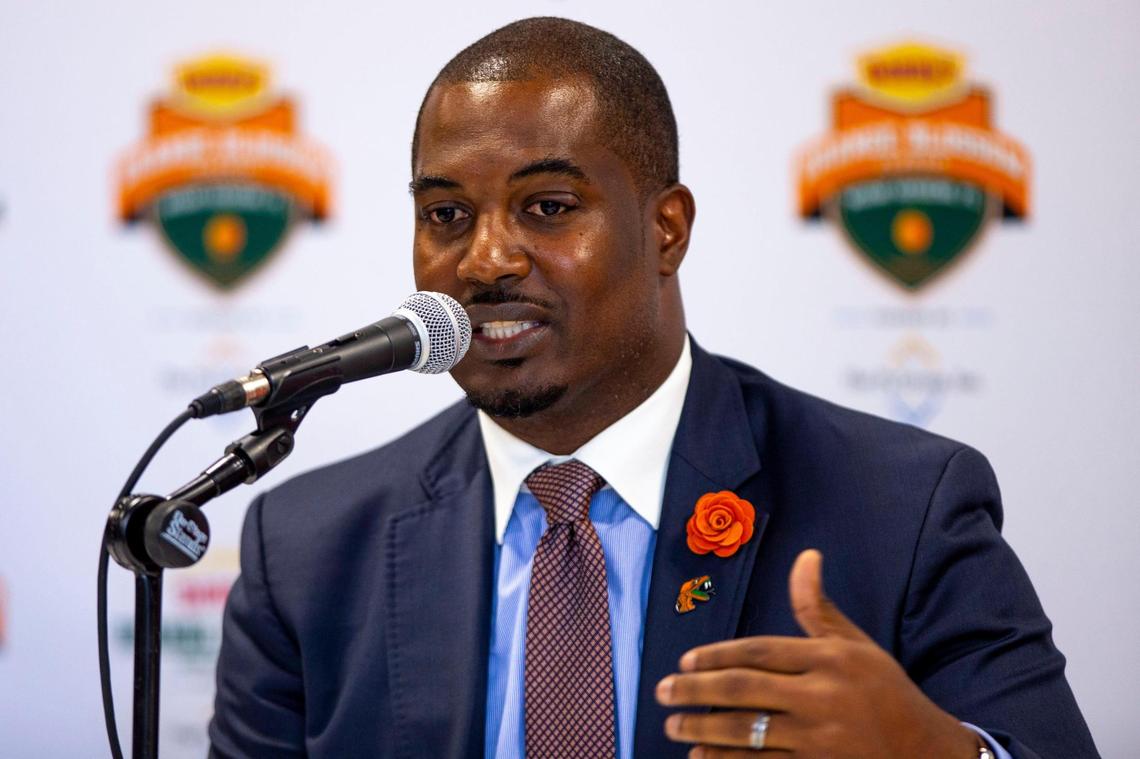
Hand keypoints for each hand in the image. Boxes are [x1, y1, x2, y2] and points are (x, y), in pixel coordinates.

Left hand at [655, 549, 978, 756]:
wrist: (927, 752)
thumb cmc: (884, 691)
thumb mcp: (855, 644)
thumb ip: (817, 607)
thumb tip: (806, 556)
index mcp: (829, 660)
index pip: (759, 652)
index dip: (716, 655)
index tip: (685, 662)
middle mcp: (821, 698)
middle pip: (743, 690)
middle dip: (695, 691)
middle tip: (662, 690)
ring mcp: (819, 740)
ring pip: (746, 732)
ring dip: (702, 728)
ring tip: (672, 723)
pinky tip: (700, 756)